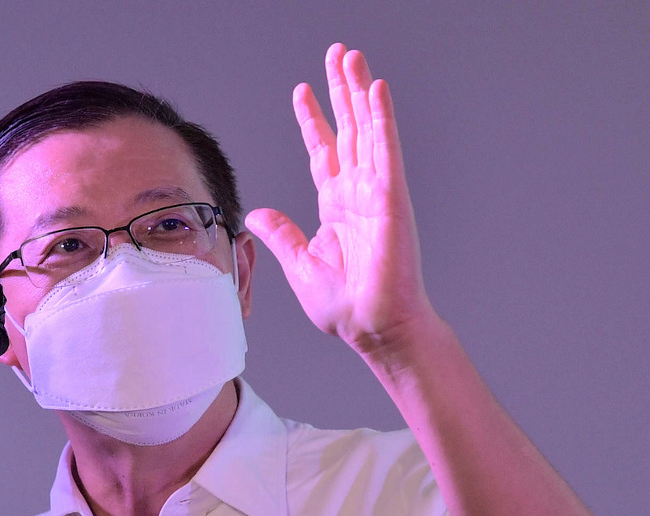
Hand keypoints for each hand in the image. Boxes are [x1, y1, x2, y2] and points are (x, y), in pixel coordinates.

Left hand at [246, 43, 433, 354]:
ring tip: (352, 58)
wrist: (373, 327)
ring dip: (359, 92)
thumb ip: (282, 235)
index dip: (313, 121)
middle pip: (347, 129)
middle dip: (340, 91)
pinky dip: (381, 118)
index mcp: (335, 207)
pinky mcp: (390, 198)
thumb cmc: (346, 306)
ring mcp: (376, 192)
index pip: (322, 152)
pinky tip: (376, 89)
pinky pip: (385, 149)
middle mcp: (357, 193)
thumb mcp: (300, 265)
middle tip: (337, 55)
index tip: (302, 91)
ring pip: (366, 129)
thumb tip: (258, 214)